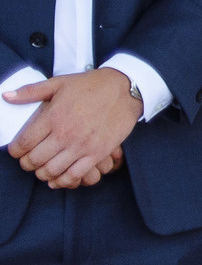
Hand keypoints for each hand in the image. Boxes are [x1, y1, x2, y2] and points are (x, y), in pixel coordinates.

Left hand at [8, 69, 142, 187]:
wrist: (126, 89)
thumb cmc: (91, 85)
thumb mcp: (59, 83)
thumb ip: (30, 91)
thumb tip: (5, 96)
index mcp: (53, 117)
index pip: (23, 144)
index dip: (15, 151)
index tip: (17, 150)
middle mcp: (65, 133)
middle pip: (34, 161)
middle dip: (27, 164)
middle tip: (29, 160)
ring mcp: (82, 145)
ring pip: (51, 171)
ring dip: (43, 174)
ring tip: (43, 168)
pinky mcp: (97, 153)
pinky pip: (74, 175)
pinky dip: (63, 181)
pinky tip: (59, 178)